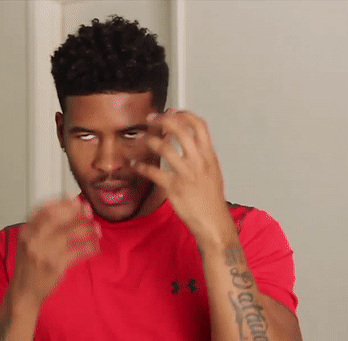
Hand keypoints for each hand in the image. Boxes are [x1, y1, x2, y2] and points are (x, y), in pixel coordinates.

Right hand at [11, 197, 100, 305]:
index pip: (44, 210)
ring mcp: (44, 253)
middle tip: (88, 210)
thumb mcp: (27, 242)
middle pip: (58, 218)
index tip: (74, 199)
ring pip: (71, 234)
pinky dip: (89, 247)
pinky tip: (95, 245)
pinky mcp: (55, 266)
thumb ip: (41, 227)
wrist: (23, 292)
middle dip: (76, 211)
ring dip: (87, 229)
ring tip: (96, 229)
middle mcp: (33, 240)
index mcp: (26, 232)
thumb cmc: (28, 266)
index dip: (61, 202)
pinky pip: (77, 252)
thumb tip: (64, 209)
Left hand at [132, 110, 229, 244]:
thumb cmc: (211, 200)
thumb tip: (193, 144)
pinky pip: (153, 172)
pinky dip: (141, 166)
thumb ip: (202, 157)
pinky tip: (134, 163)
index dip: (185, 115)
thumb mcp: (213, 173)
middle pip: (181, 131)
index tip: (173, 111)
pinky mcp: (174, 187)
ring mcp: (186, 174)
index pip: (199, 126)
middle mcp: (198, 161)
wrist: (213, 222)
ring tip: (141, 139)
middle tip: (152, 118)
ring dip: (150, 141)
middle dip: (164, 120)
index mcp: (209, 156)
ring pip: (165, 149)